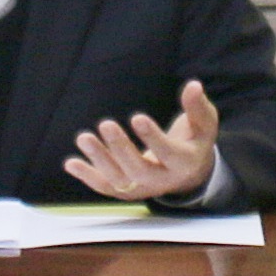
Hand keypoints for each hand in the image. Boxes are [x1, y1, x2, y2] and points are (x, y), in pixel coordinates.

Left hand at [63, 79, 221, 206]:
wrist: (188, 173)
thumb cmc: (195, 141)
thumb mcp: (204, 124)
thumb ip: (198, 106)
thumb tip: (193, 85)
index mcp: (184, 163)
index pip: (168, 153)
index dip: (153, 137)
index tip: (137, 117)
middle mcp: (162, 181)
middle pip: (139, 170)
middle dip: (120, 148)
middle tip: (106, 123)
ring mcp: (142, 188)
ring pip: (118, 180)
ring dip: (99, 160)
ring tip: (83, 138)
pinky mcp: (126, 191)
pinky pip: (105, 187)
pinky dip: (87, 176)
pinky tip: (71, 163)